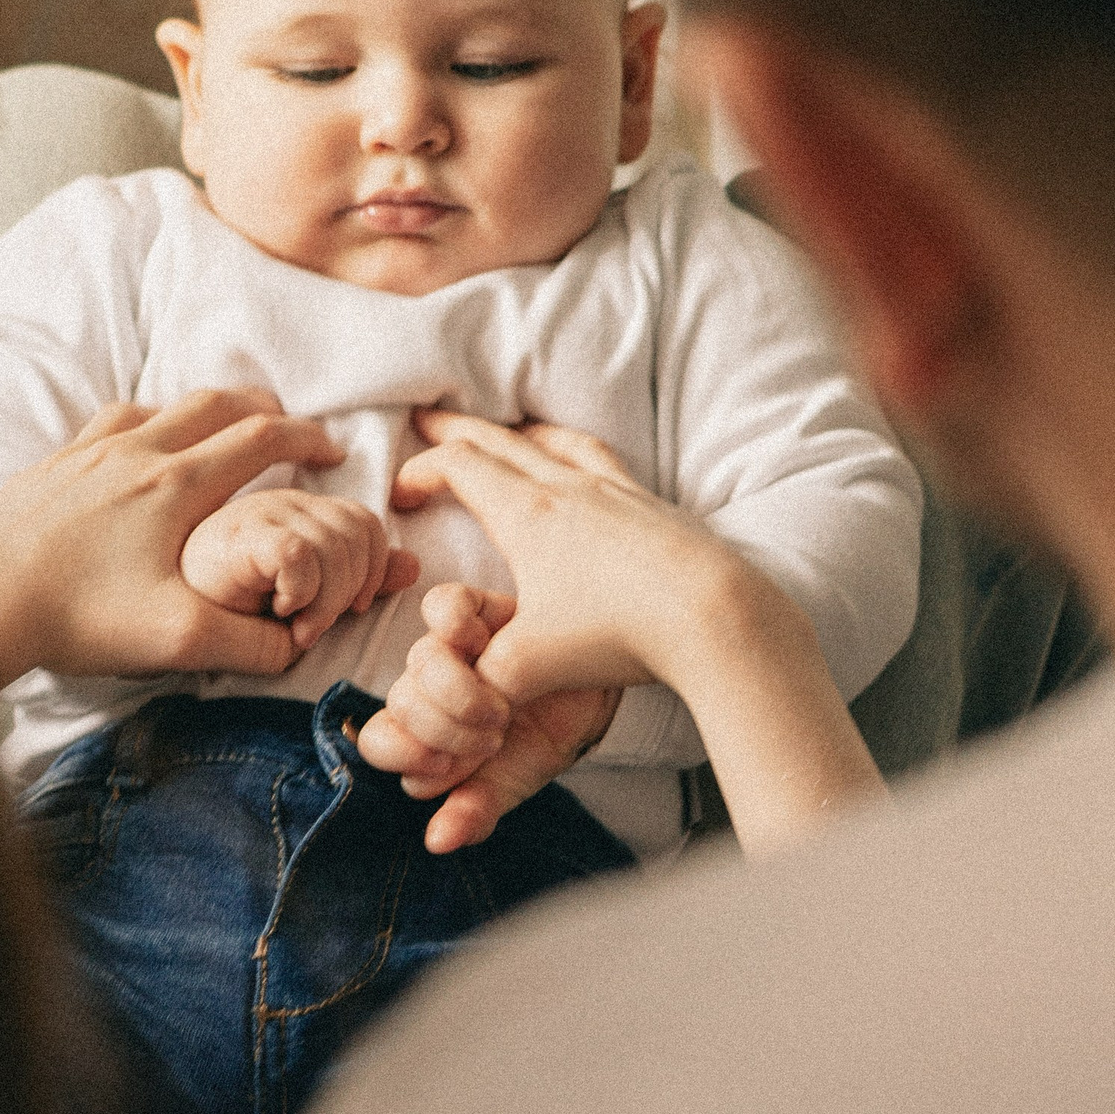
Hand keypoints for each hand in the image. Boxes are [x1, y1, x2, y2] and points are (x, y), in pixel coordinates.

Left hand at [0, 389, 352, 687]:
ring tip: (227, 432)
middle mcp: (137, 452)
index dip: (306, 440)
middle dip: (266, 412)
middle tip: (292, 433)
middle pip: (218, 405)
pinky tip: (146, 443)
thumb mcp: (176, 639)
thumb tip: (297, 642)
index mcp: (176, 486)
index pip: (260, 440)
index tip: (331, 452)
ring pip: (165, 405)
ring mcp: (90, 450)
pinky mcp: (56, 463)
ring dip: (208, 411)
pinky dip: (150, 419)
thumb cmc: (75, 618)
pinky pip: (114, 418)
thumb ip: (249, 642)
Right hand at [180, 490, 417, 657]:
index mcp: (298, 512)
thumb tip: (413, 566)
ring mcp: (258, 512)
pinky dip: (300, 593)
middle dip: (348, 592)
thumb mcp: (305, 598)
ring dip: (324, 601)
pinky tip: (275, 610)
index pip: (366, 524)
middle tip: (312, 622)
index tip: (345, 609)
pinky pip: (300, 554)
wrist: (153, 623)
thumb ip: (358, 578)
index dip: (368, 571)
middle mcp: (281, 503)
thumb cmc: (218, 613)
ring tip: (292, 621)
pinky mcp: (237, 533)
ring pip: (336, 544)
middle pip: (359, 532)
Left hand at [357, 586, 620, 852]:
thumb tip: (437, 842)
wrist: (598, 691)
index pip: (379, 741)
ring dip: (461, 692)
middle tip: (492, 740)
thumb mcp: (515, 779)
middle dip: (445, 731)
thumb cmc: (548, 734)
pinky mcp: (474, 607)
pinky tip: (485, 643)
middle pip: (398, 702)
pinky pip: (442, 604)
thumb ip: (475, 810)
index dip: (409, 755)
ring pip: (419, 660)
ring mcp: (448, 645)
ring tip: (504, 708)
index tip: (453, 768)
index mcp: (425, 731)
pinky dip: (456, 625)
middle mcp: (427, 686)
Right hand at [389, 410, 754, 703]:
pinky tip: (586, 467)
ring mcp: (616, 491)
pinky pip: (605, 460)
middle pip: (499, 441)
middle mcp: (568, 489)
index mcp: (526, 516)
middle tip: (427, 418)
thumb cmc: (618, 635)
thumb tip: (454, 694)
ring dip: (521, 433)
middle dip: (455, 430)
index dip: (421, 470)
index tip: (402, 491)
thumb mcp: (528, 667)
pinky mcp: (654, 506)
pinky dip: (579, 451)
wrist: (712, 615)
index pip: (460, 467)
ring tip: (509, 432)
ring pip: (556, 442)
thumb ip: (478, 680)